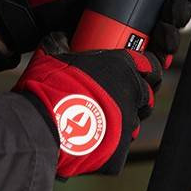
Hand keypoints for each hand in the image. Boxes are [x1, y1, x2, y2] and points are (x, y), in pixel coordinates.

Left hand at [0, 0, 190, 61]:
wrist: (25, 18)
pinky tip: (153, 68)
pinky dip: (153, 68)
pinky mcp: (116, 56)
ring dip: (170, 43)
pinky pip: (143, 64)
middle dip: (179, 15)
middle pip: (172, 12)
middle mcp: (134, 7)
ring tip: (161, 41)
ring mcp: (127, 33)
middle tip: (169, 16)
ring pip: (162, 41)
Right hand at [14, 34, 161, 177]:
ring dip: (122, 120)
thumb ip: (62, 43)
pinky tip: (90, 141)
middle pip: (147, 95)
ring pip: (134, 122)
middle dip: (136, 96)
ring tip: (100, 119)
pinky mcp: (120, 152)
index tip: (135, 70)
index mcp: (121, 67)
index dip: (145, 67)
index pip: (151, 64)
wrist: (39, 126)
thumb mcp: (52, 53)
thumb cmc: (47, 86)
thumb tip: (61, 38)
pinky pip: (119, 147)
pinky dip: (108, 144)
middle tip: (116, 96)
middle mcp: (131, 94)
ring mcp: (128, 125)